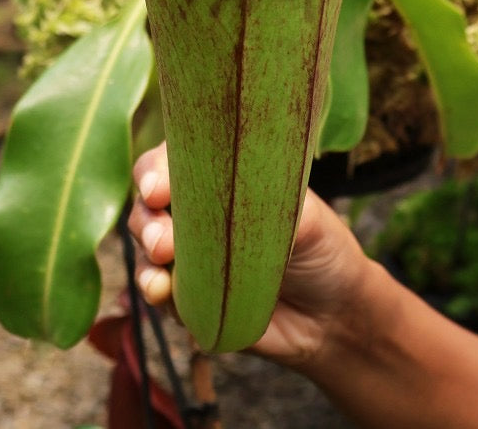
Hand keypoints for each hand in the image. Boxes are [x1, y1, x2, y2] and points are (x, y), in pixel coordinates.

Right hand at [127, 141, 369, 369]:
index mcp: (221, 177)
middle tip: (162, 241)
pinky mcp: (187, 297)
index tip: (158, 189)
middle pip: (148, 203)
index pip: (173, 161)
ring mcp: (189, 255)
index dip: (155, 170)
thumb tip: (235, 195)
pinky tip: (161, 293)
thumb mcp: (306, 217)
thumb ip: (267, 202)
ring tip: (161, 266)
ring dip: (144, 256)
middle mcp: (197, 212)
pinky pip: (157, 291)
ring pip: (145, 246)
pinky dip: (153, 290)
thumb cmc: (322, 249)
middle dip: (146, 217)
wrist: (333, 317)